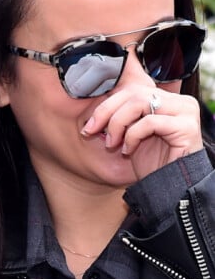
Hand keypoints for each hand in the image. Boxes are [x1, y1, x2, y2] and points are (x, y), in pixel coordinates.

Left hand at [82, 86, 202, 179]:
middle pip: (133, 92)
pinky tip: (128, 150)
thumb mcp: (128, 133)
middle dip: (106, 112)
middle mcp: (179, 101)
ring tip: (111, 144)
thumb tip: (93, 100)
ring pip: (140, 102)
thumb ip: (120, 114)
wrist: (169, 189)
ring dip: (117, 123)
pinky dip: (132, 135)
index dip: (105, 105)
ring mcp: (186, 112)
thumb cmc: (150, 163)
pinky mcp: (188, 127)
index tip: (89, 125)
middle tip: (92, 132)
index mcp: (166, 99)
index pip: (131, 89)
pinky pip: (150, 122)